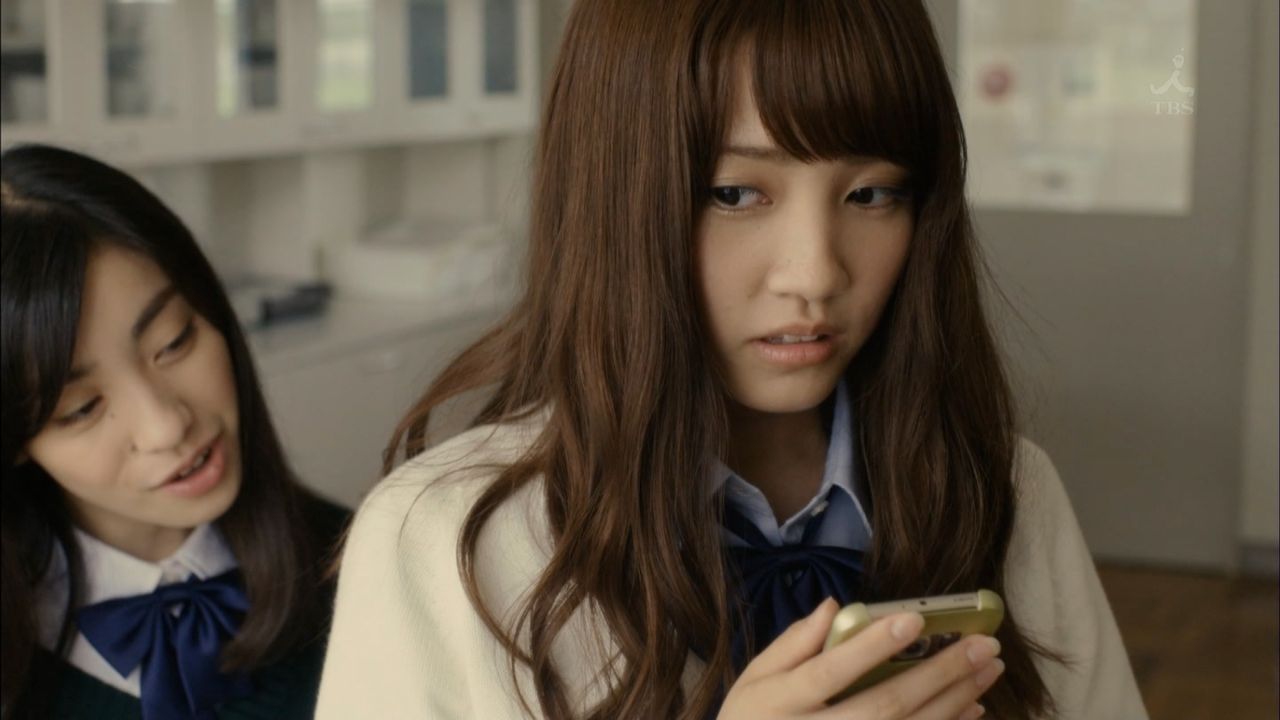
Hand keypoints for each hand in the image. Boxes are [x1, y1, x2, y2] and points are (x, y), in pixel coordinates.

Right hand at [717, 598, 1003, 719]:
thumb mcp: (755, 680)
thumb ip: (792, 643)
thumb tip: (835, 607)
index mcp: (783, 703)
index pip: (831, 671)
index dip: (872, 646)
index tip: (913, 619)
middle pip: (884, 706)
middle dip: (939, 674)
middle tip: (984, 645)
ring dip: (955, 702)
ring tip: (989, 669)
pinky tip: (972, 710)